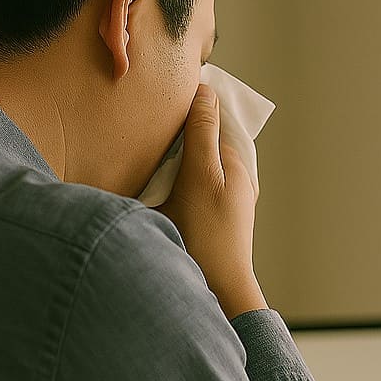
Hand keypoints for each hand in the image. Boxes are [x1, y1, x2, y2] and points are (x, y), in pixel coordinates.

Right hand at [150, 83, 265, 319]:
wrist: (214, 291)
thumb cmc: (208, 235)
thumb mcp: (202, 176)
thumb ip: (202, 133)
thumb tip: (204, 90)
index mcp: (236, 163)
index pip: (215, 118)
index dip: (193, 103)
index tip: (166, 89)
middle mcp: (230, 179)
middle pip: (201, 141)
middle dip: (180, 128)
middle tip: (147, 113)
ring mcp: (216, 200)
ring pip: (190, 164)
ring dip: (170, 154)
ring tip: (143, 144)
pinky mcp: (200, 218)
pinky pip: (182, 186)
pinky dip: (167, 177)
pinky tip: (148, 180)